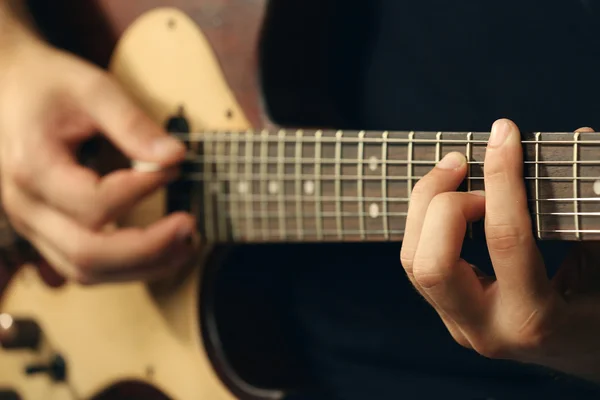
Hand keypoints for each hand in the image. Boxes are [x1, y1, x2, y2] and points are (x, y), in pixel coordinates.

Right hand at [0, 41, 195, 283]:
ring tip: (185, 244)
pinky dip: (126, 265)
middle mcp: (26, 206)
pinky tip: (160, 248)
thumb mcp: (92, 89)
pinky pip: (85, 266)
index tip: (173, 168)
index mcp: (33, 166)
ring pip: (86, 271)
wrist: (10, 90)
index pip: (94, 202)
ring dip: (141, 266)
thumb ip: (133, 124)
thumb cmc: (46, 86)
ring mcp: (33, 224)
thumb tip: (175, 156)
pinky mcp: (47, 231)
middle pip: (87, 253)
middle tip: (188, 225)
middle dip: (148, 247)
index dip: (142, 190)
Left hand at [400, 118, 599, 382]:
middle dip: (442, 202)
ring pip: (413, 262)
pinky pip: (418, 262)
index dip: (502, 179)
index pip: (506, 239)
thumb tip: (580, 138)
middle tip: (465, 163)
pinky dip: (424, 223)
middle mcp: (485, 329)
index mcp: (535, 320)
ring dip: (424, 207)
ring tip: (454, 172)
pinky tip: (448, 197)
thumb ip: (593, 212)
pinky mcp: (448, 314)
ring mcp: (460, 325)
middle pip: (432, 262)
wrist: (583, 355)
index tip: (503, 134)